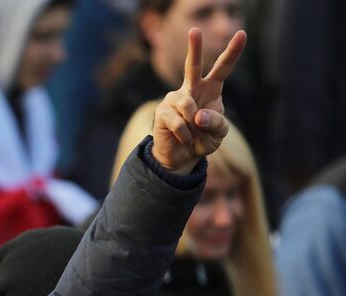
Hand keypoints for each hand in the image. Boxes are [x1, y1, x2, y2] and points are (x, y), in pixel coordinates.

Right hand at [152, 28, 246, 174]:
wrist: (182, 156)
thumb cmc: (203, 139)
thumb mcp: (219, 134)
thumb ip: (217, 123)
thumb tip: (198, 114)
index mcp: (211, 90)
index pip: (223, 68)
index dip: (232, 51)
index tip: (241, 33)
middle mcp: (192, 89)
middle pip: (193, 66)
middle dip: (194, 48)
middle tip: (194, 30)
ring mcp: (175, 99)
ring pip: (187, 104)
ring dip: (192, 125)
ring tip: (192, 134)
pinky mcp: (163, 111)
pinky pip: (178, 121)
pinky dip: (185, 134)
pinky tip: (184, 138)